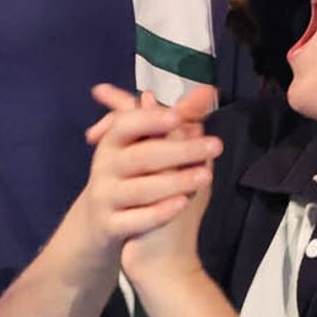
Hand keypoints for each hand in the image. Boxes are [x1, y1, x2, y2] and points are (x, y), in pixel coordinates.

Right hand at [73, 82, 219, 274]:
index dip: (151, 119)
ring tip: (207, 176)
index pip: (127, 125)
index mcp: (113, 142)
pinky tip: (183, 203)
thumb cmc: (132, 176)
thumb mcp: (146, 146)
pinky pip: (135, 220)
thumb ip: (176, 120)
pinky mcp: (109, 226)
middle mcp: (104, 167)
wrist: (100, 222)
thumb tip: (209, 90)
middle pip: (141, 156)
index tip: (177, 116)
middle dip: (180, 150)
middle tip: (216, 146)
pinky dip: (159, 212)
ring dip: (174, 181)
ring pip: (140, 189)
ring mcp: (105, 197)